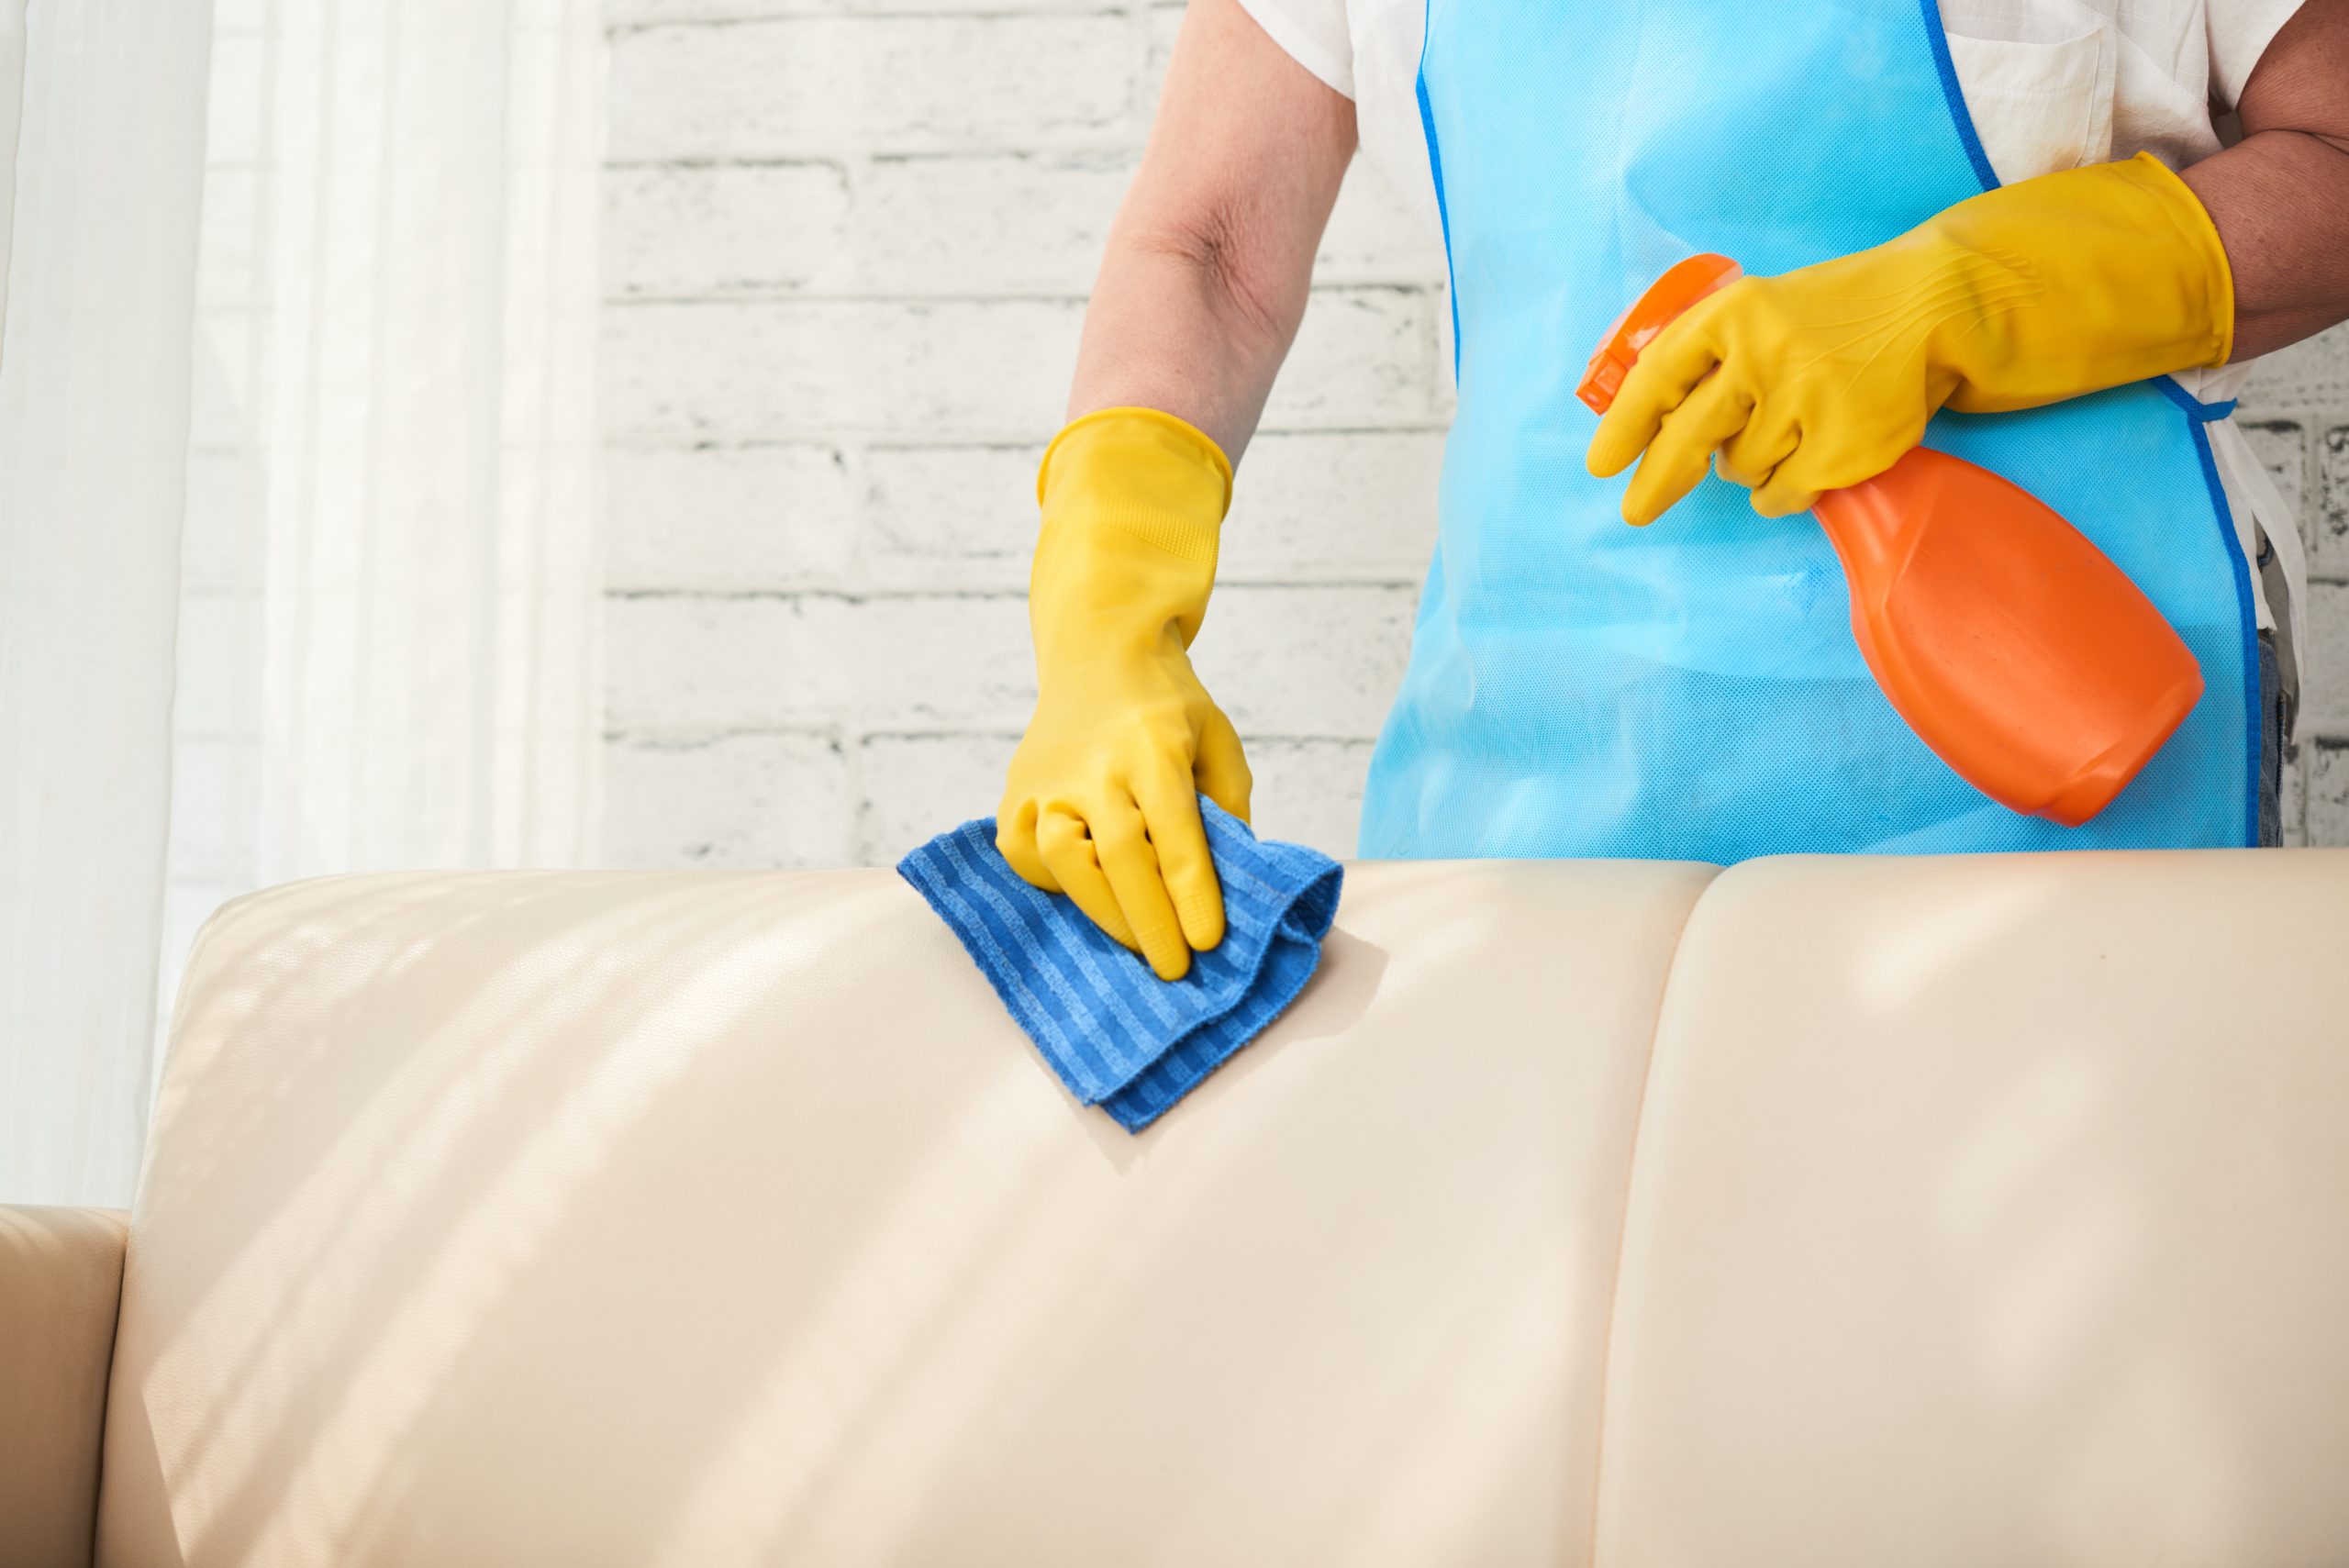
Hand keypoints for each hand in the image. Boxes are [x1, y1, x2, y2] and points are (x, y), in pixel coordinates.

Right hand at [998, 408, 1250, 980]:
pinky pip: (1028, 859)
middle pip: (1117, 854)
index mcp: (1153, 744)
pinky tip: (1090, 900)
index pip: (1174, 831)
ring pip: (1063, 861)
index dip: (1190, 892)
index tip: (1208, 942)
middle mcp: (1093, 763)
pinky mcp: (1015, 796)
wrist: (1096, 653)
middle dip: (1149, 921)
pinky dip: (1057, 889)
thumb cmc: (1169, 706)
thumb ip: (1227, 805)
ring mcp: (1045, 779)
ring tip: (1137, 944)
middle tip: (1174, 968)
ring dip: (1103, 913)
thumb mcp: (1217, 740)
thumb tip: (1230, 881)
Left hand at [1588, 153, 2232, 524]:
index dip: (1625, 426)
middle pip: (1688, 438)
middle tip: (1637, 512)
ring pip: (1740, 469)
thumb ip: (1710, 356)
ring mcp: (1804, 401)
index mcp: (1733, 314)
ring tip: (1788, 429)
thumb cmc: (1835, 317)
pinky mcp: (1841, 446)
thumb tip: (1647, 428)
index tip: (1601, 466)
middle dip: (1658, 482)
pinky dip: (1784, 489)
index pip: (1658, 376)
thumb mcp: (1764, 311)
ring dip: (1750, 465)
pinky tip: (1810, 458)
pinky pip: (1780, 494)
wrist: (1933, 308)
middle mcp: (1763, 354)